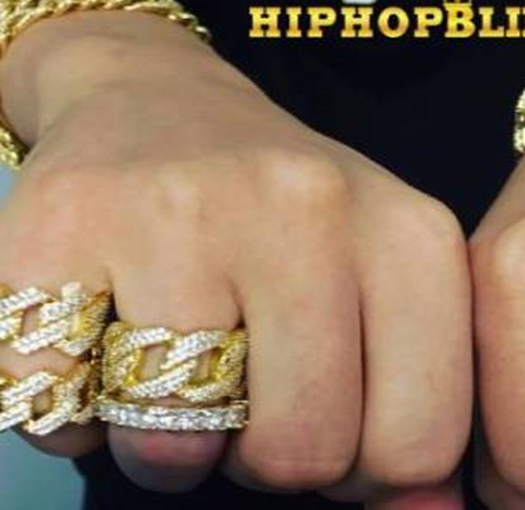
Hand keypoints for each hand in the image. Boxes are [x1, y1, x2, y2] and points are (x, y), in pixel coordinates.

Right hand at [0, 22, 471, 506]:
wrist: (158, 100)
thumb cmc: (284, 217)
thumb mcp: (382, 283)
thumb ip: (417, 403)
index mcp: (407, 233)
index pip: (419, 444)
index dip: (365, 465)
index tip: (332, 414)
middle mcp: (306, 203)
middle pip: (301, 452)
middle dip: (265, 456)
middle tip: (243, 390)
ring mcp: (184, 206)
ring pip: (176, 448)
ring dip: (167, 439)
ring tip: (172, 356)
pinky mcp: (67, 220)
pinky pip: (64, 415)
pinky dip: (78, 409)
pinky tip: (100, 327)